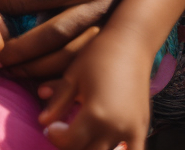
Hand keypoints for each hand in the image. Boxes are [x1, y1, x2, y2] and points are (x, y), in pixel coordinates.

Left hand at [37, 30, 152, 149]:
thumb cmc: (98, 55)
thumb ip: (58, 102)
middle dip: (71, 146)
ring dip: (91, 149)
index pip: (70, 142)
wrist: (130, 44)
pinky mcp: (142, 128)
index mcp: (95, 115)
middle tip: (63, 131)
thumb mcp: (72, 77)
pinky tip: (105, 143)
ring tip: (82, 135)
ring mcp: (132, 131)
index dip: (55, 137)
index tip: (49, 127)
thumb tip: (42, 122)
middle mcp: (115, 128)